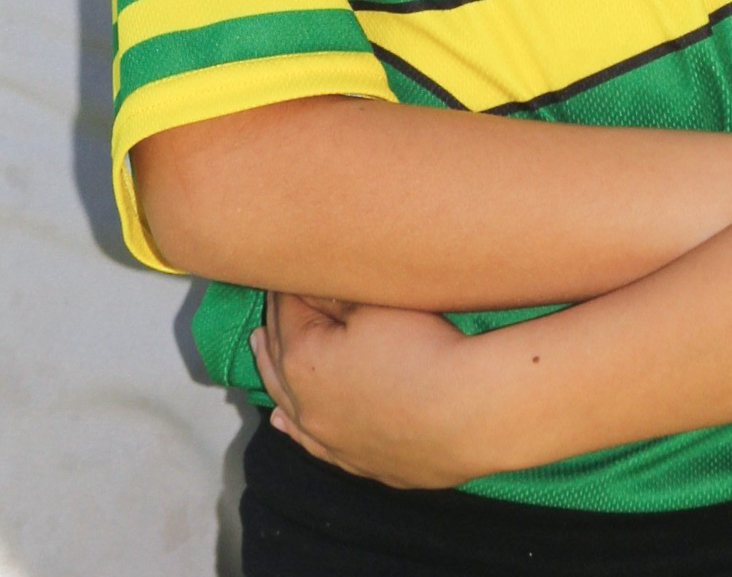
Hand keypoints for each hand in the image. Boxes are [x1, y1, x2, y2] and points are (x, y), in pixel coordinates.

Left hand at [253, 292, 487, 487]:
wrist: (468, 413)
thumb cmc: (422, 349)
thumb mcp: (374, 304)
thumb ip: (334, 293)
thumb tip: (312, 286)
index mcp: (303, 362)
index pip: (285, 313)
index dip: (288, 286)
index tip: (290, 268)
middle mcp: (308, 408)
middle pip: (281, 359)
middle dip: (276, 327)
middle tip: (272, 301)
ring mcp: (334, 442)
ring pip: (291, 406)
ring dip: (276, 376)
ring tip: (262, 351)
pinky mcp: (363, 463)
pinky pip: (316, 444)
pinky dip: (297, 427)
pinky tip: (284, 423)